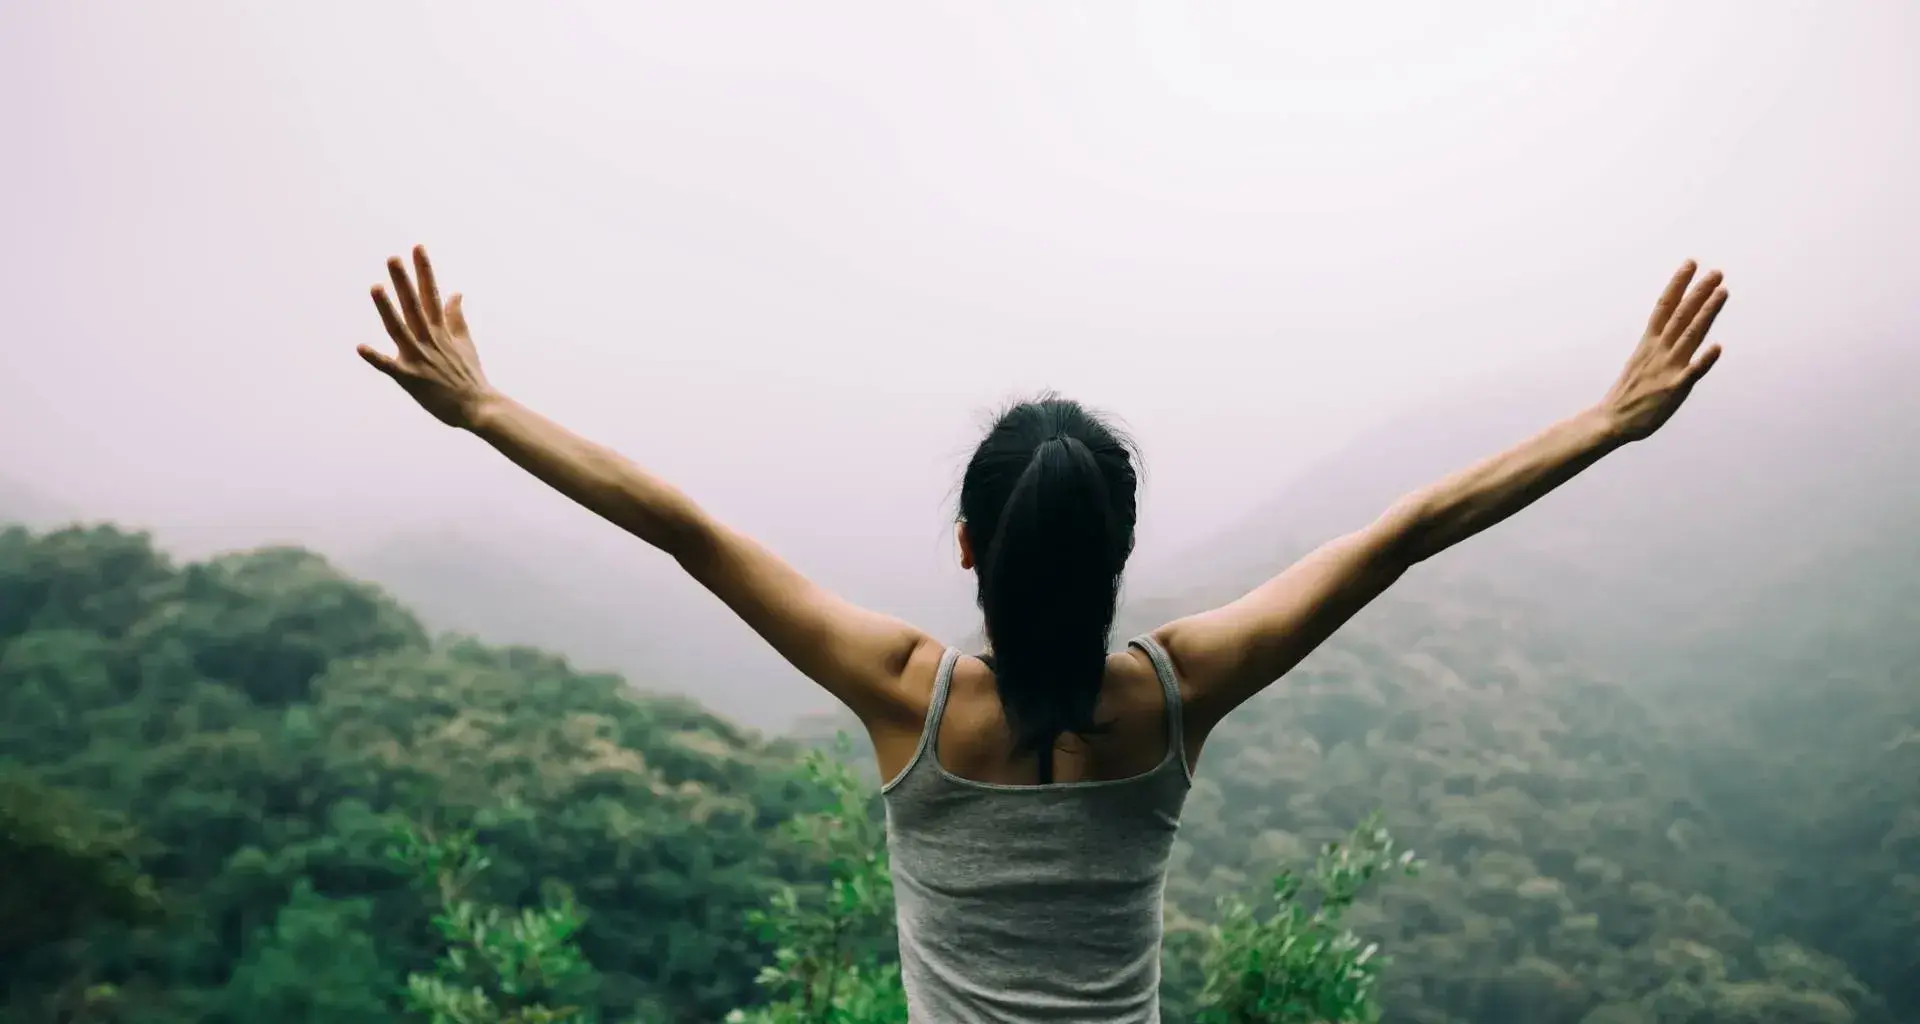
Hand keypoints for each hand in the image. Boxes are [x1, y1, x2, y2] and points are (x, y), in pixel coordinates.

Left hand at [359, 245, 494, 429]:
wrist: (479, 407)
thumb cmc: (470, 376)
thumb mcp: (466, 342)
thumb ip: (456, 316)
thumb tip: (456, 292)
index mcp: (441, 330)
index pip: (432, 294)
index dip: (424, 270)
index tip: (417, 247)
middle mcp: (429, 340)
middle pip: (414, 305)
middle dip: (404, 281)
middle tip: (392, 258)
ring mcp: (420, 358)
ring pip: (399, 328)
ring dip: (387, 308)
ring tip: (375, 287)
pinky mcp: (411, 379)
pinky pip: (390, 367)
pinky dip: (376, 358)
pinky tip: (360, 347)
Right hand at [1600, 261, 1728, 442]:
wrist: (1612, 421)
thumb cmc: (1628, 394)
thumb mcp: (1640, 361)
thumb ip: (1658, 346)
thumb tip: (1669, 331)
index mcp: (1648, 344)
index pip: (1664, 306)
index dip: (1678, 284)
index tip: (1690, 264)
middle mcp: (1659, 351)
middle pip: (1680, 314)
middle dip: (1698, 292)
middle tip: (1716, 272)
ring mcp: (1667, 368)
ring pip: (1690, 334)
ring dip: (1706, 312)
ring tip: (1723, 292)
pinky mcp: (1675, 389)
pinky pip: (1692, 372)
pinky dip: (1704, 360)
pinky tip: (1717, 347)